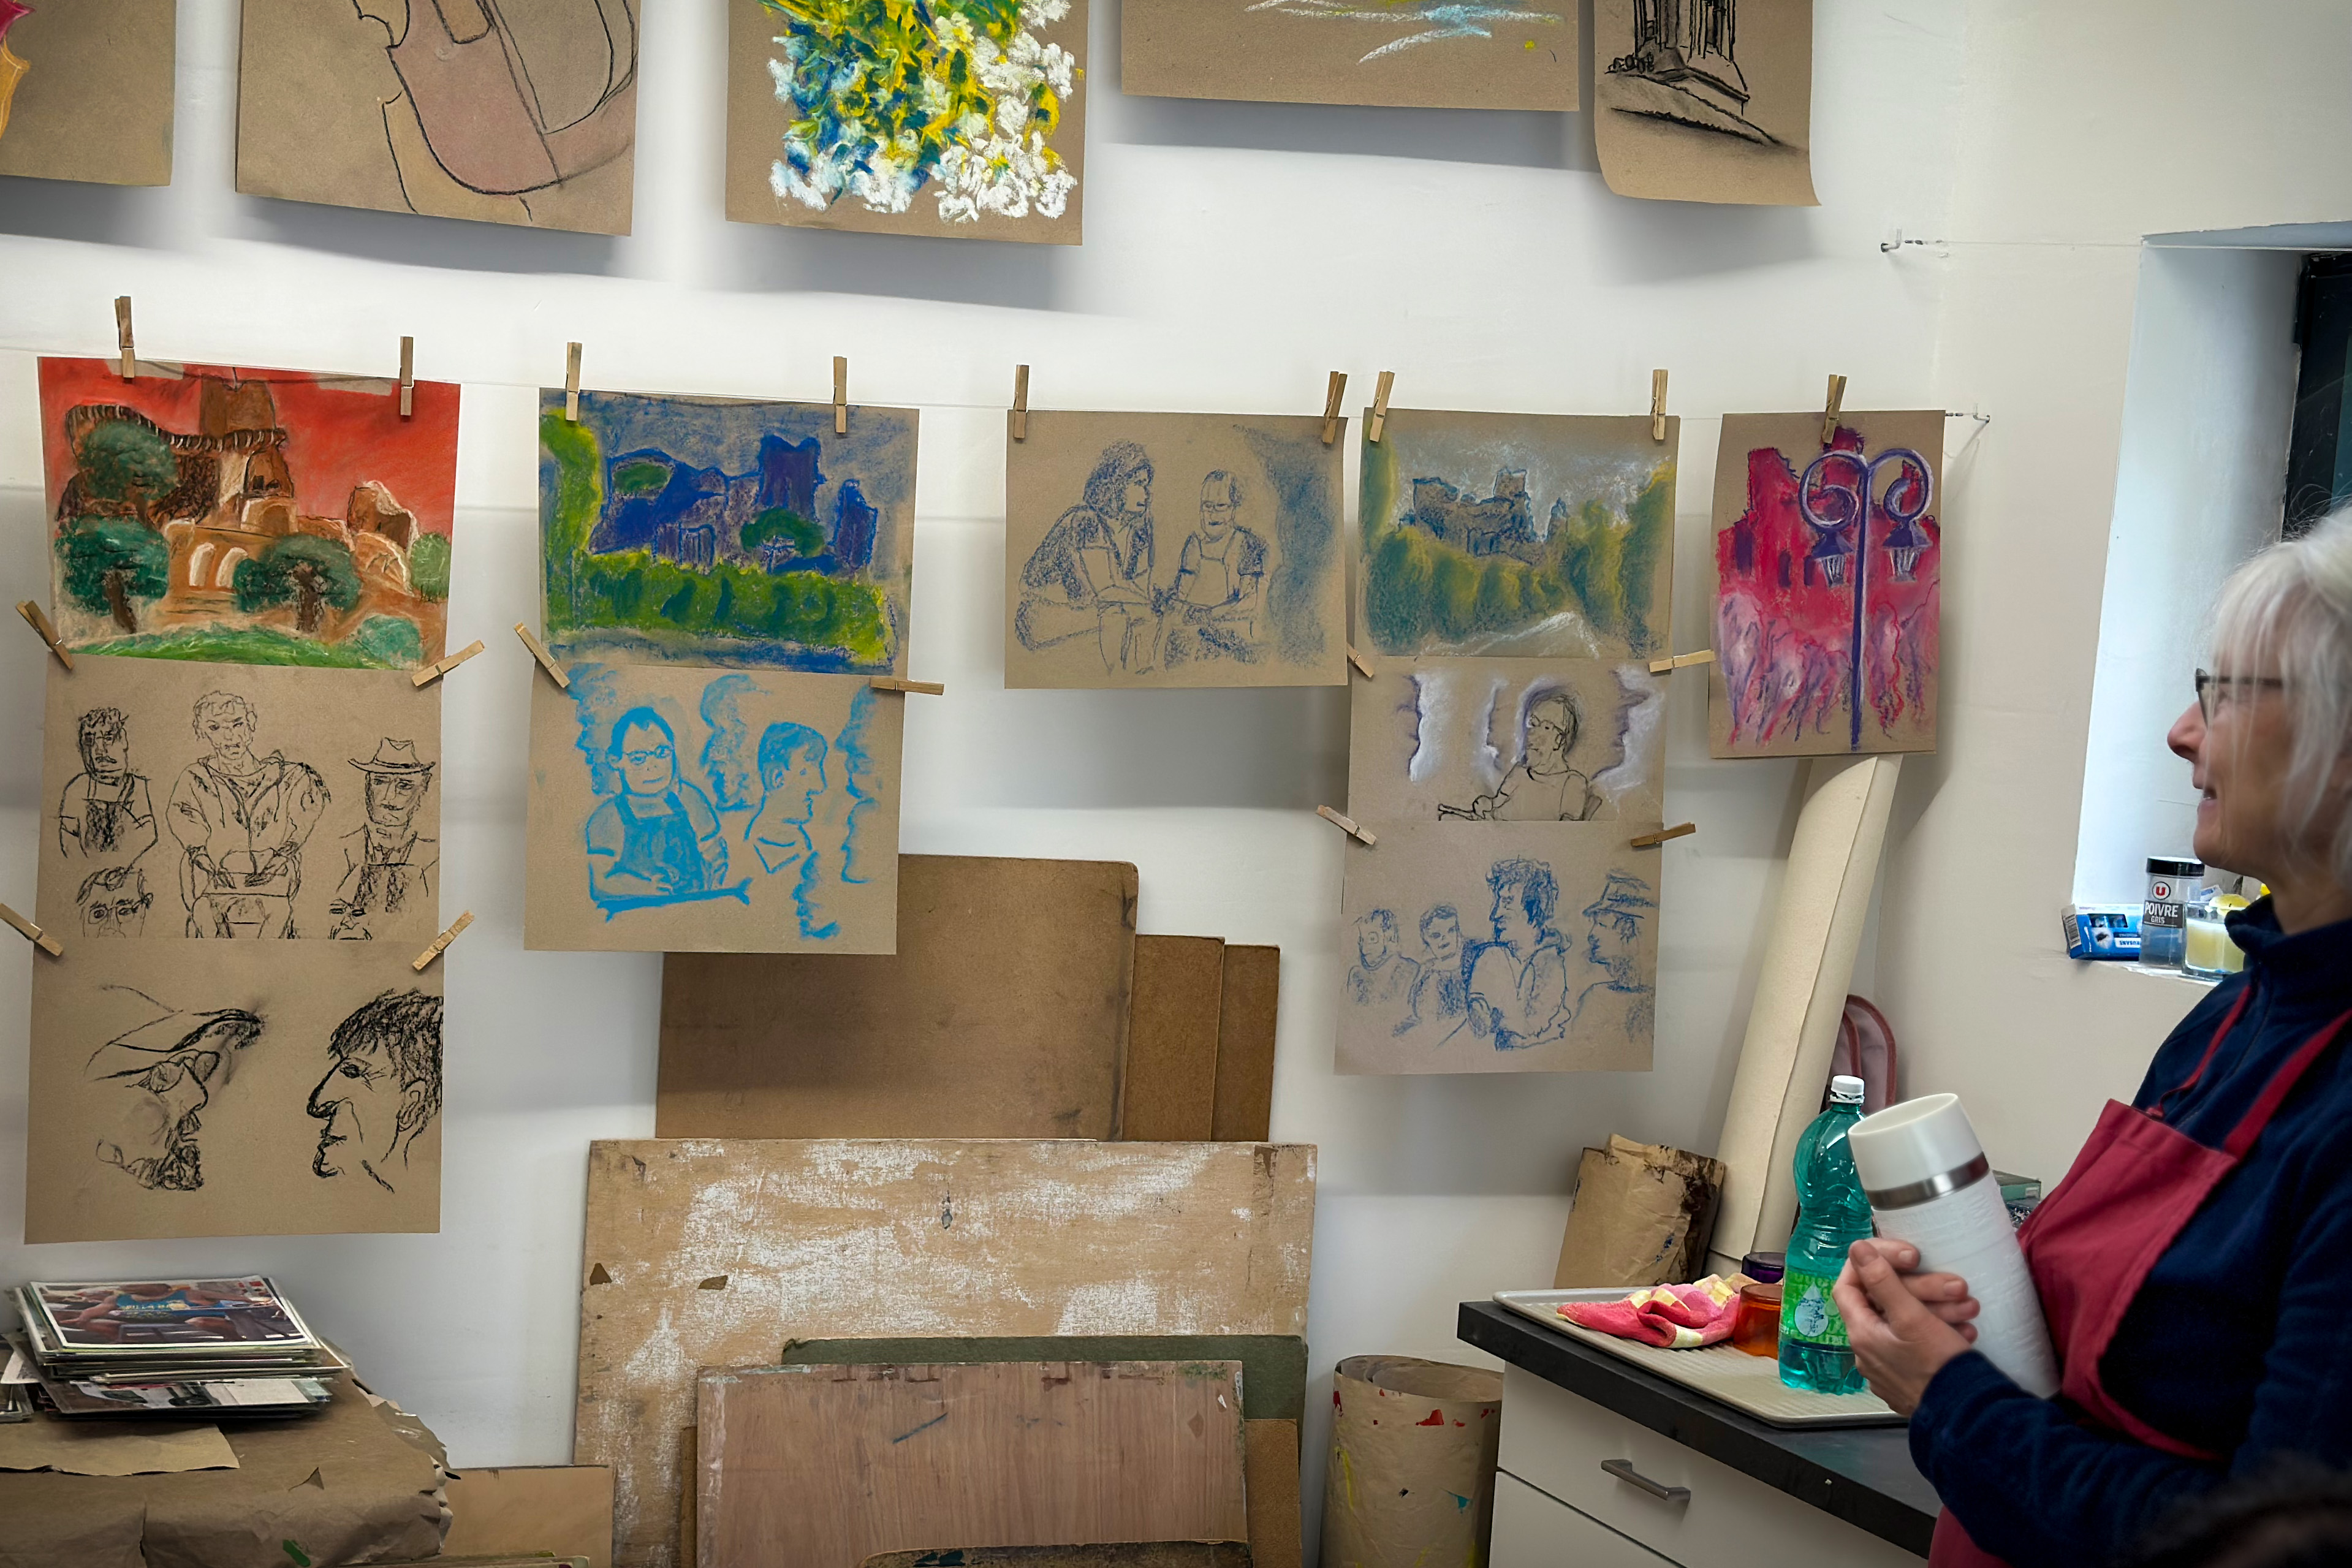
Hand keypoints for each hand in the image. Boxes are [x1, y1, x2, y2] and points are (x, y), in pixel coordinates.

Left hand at [1832, 1238, 1979, 1415]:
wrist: (1967, 1420)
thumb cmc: (1937, 1367)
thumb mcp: (1911, 1317)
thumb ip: (1883, 1281)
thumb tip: (1856, 1249)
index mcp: (1861, 1334)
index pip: (1848, 1286)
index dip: (1870, 1264)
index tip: (1903, 1257)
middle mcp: (1868, 1352)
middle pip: (1886, 1304)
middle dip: (1923, 1289)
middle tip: (1957, 1286)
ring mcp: (1889, 1368)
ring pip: (1909, 1325)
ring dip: (1938, 1310)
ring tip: (1969, 1309)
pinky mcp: (1910, 1380)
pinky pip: (1919, 1346)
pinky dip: (1940, 1332)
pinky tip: (1965, 1332)